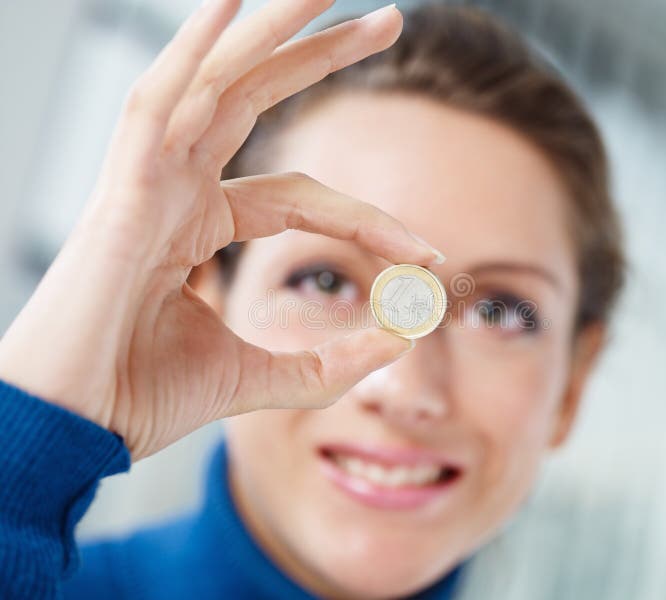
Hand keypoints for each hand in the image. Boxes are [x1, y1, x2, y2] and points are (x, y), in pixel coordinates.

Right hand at [0, 0, 442, 460]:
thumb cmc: (141, 396)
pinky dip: (194, 49)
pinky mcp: (124, 188)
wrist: (74, 428)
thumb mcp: (259, 376)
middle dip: (321, 55)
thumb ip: (327, 363)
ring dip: (270, 27)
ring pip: (215, 80)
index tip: (431, 257)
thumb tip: (404, 342)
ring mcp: (148, 178)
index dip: (370, 220)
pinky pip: (160, 101)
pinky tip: (234, 2)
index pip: (304, 195)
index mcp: (201, 223)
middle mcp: (177, 185)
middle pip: (257, 99)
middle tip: (389, 20)